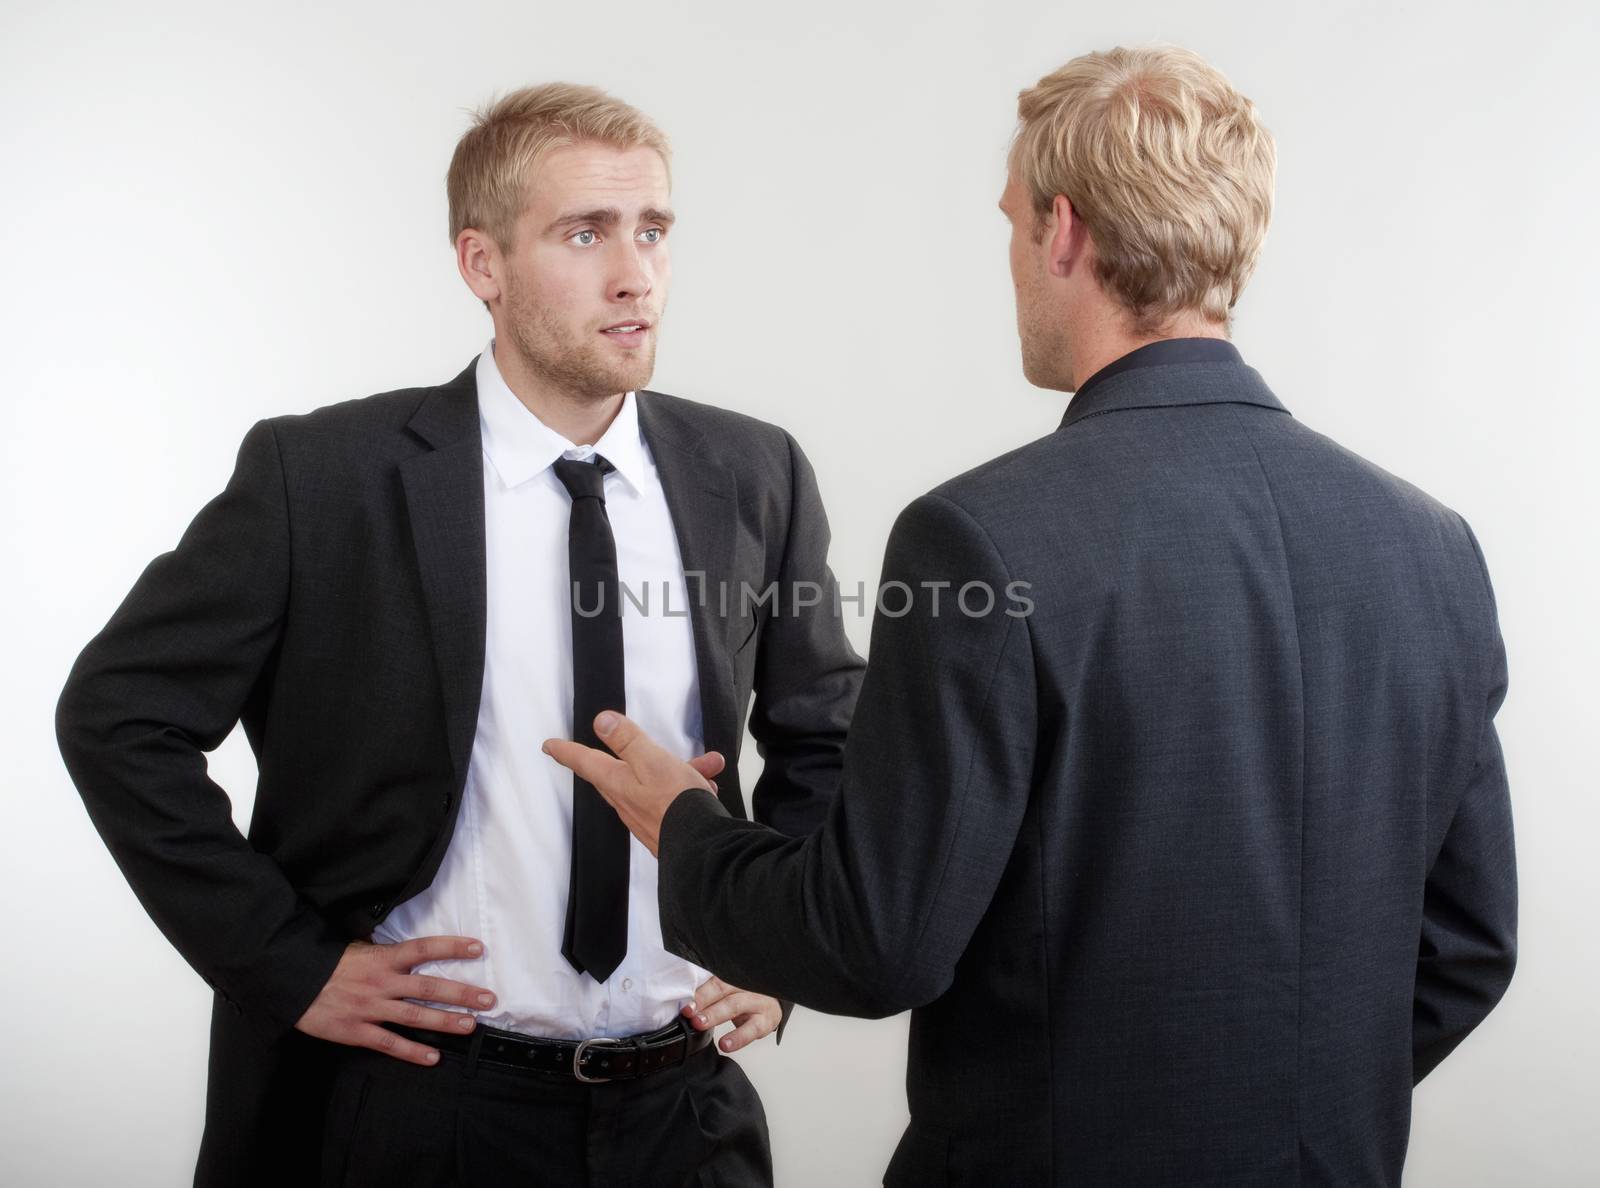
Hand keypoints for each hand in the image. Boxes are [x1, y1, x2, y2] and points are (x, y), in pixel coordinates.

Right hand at [294, 936, 496, 1065]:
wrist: (290, 983)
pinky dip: (412, 1052)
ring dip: (445, 1021)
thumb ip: (386, 954)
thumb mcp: (359, 949)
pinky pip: (389, 1043)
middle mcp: (381, 982)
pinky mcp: (356, 1031)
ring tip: (470, 1025)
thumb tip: (413, 952)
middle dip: (461, 993)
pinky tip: (433, 1057)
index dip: (452, 947)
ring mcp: (370, 1008)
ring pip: (415, 1016)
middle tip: (488, 999)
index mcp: (382, 958)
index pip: (424, 949)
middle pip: (428, 986)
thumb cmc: (327, 964)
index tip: (478, 949)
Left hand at [543, 711, 720, 855]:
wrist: (702, 850)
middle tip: (629, 745)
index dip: (567, 751)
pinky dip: (689, 790)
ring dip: (679, 770)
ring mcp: (646, 817)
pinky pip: (672, 800)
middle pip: (617, 773)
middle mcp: (627, 803)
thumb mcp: (652, 761)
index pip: (585, 762)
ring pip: (655, 783)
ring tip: (707, 765)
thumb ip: (627, 741)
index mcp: (619, 783)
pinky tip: (709, 788)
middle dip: (630, 755)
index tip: (550, 746)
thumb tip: (602, 722)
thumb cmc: (678, 805)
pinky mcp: (664, 828)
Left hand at [682, 974, 782, 1052]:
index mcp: (735, 974)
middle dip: (704, 1001)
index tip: (685, 1005)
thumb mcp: (730, 988)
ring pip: (735, 1005)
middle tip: (689, 1013)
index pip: (715, 979)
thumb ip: (710, 990)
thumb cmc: (745, 995)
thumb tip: (682, 1001)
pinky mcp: (767, 1020)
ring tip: (700, 1024)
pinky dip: (738, 1038)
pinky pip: (752, 1029)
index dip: (699, 991)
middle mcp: (747, 984)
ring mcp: (759, 1000)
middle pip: (723, 988)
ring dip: (715, 1015)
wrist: (773, 1003)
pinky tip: (725, 1044)